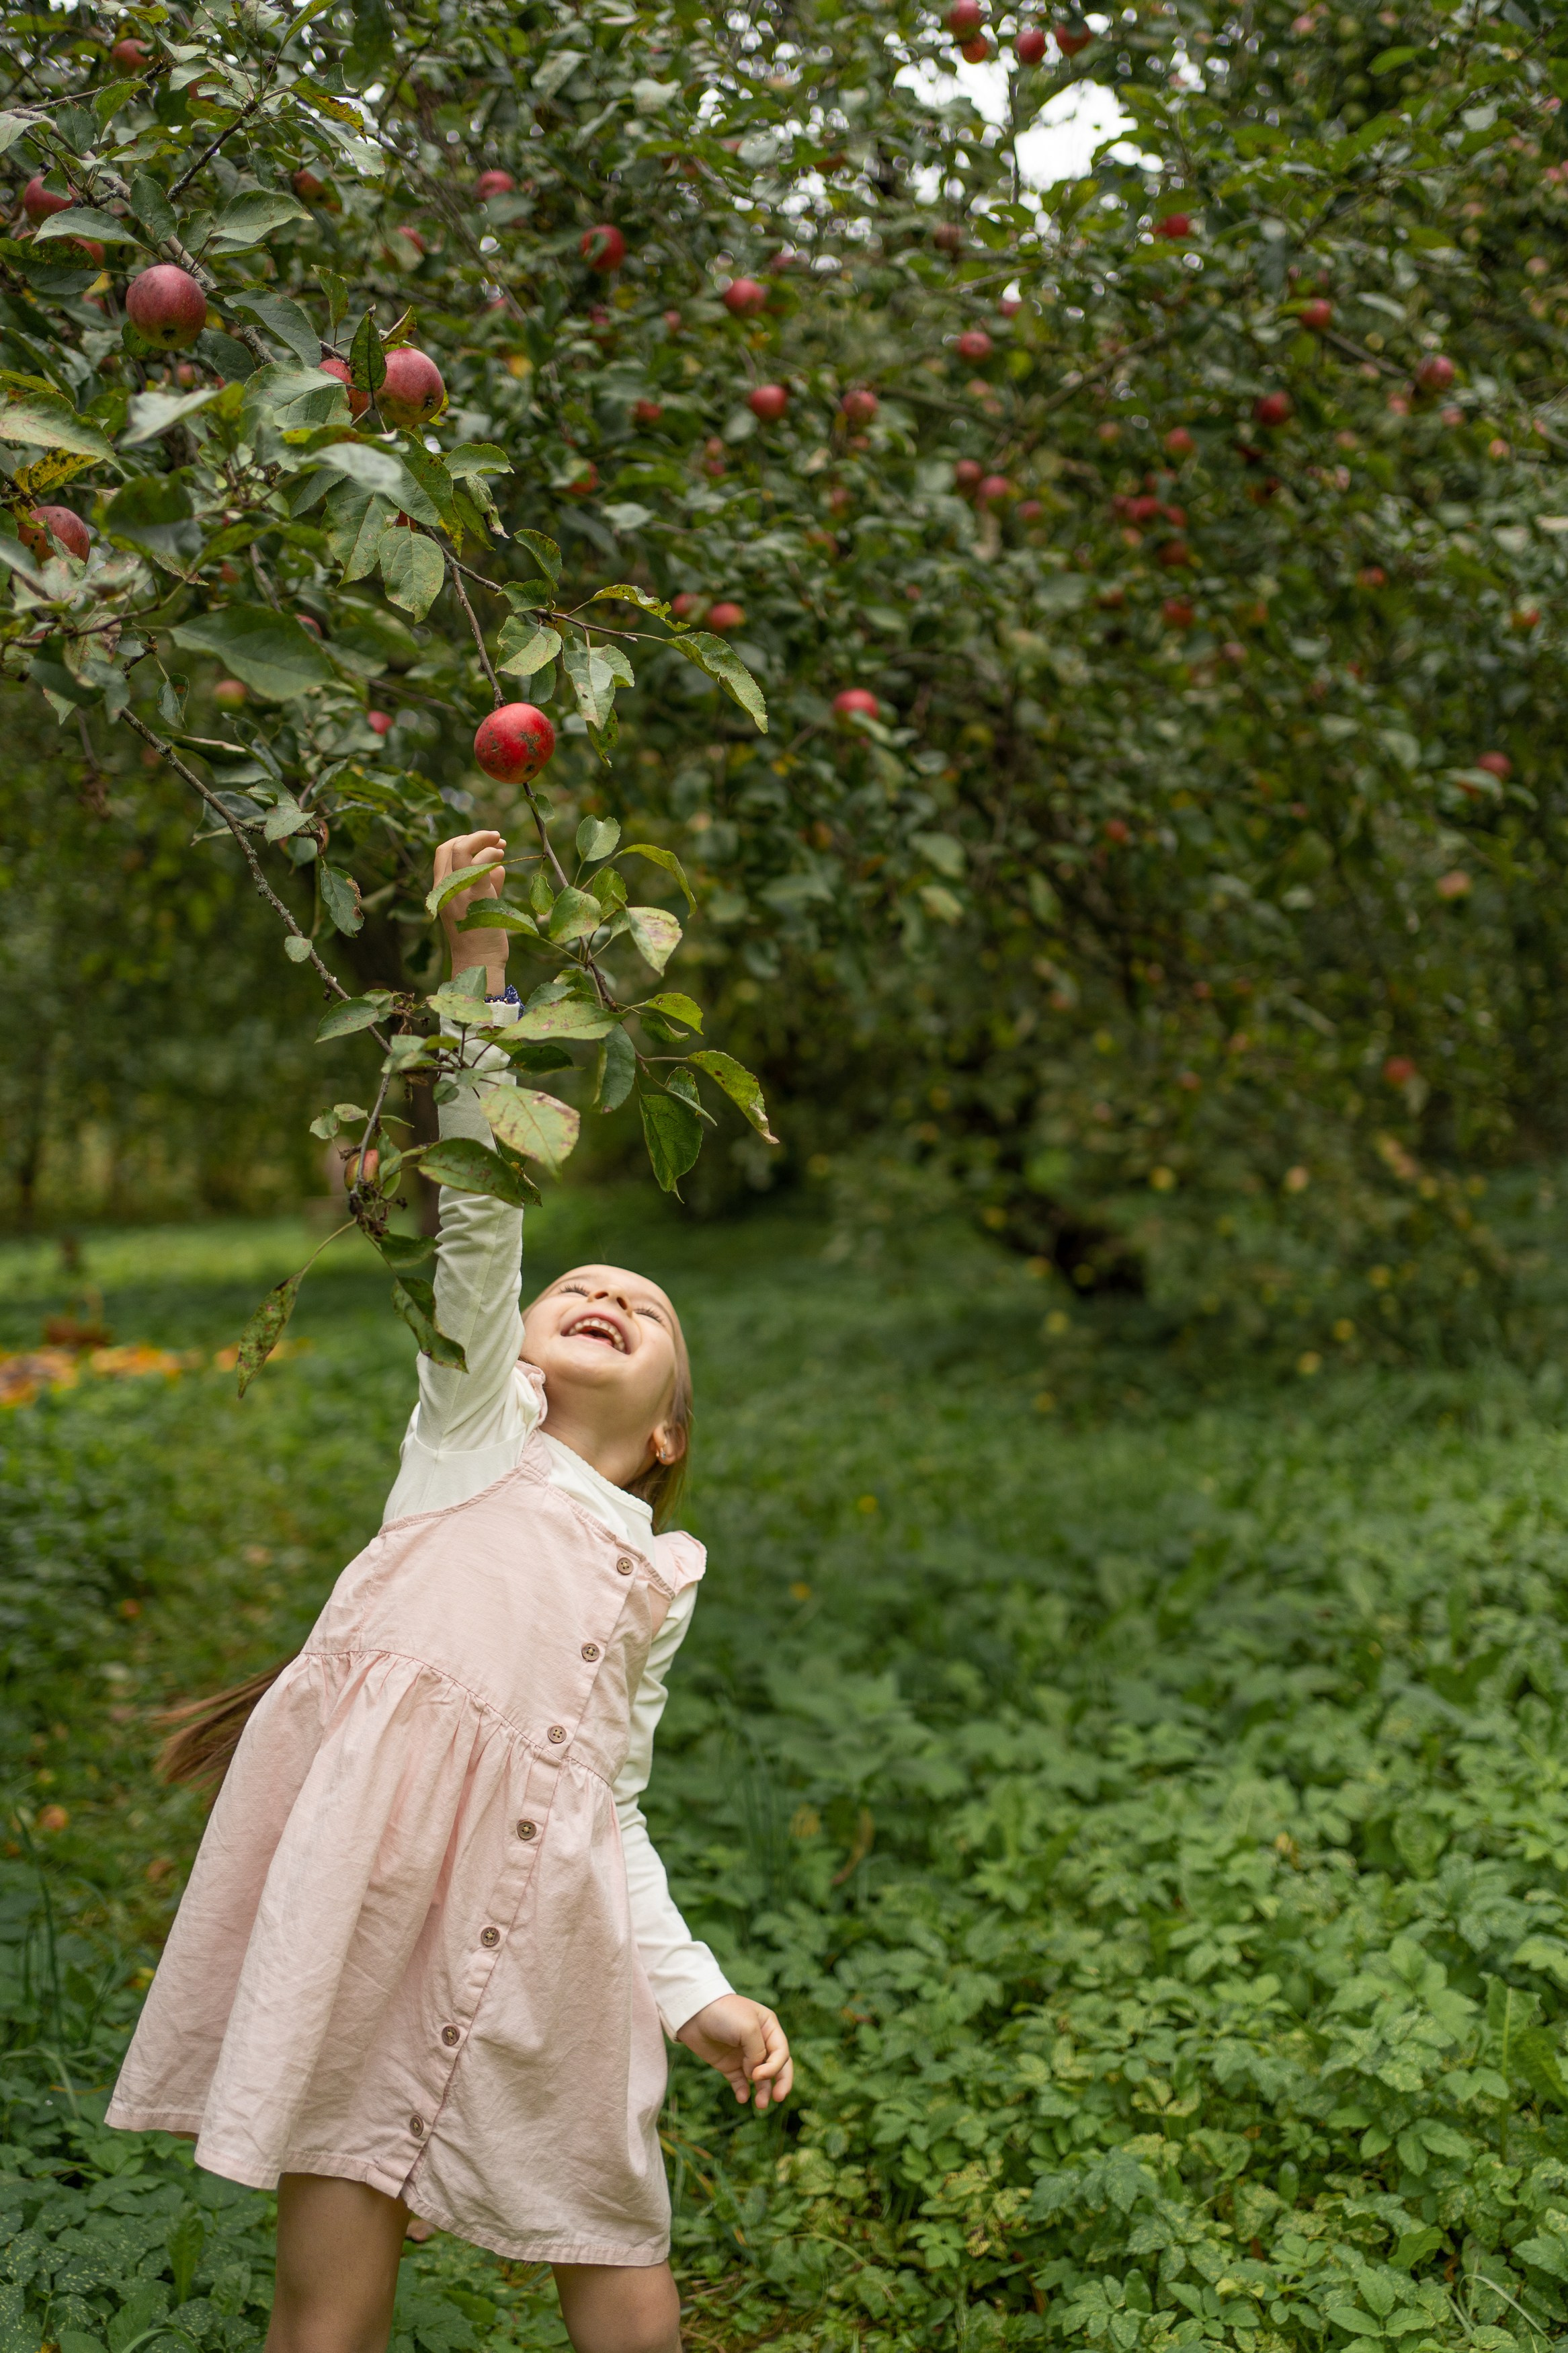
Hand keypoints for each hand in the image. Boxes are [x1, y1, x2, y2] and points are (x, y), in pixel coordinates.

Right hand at [434, 830, 506, 979]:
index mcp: (441, 889)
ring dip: (484, 841)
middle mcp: (445, 888)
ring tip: (501, 846)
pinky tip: (501, 857)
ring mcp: (458, 891)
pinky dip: (491, 854)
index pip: (443, 852)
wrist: (479, 961)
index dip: (463, 840)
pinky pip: (481, 864)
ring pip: (462, 849)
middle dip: (475, 836)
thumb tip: (499, 867)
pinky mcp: (475, 896)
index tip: (483, 842)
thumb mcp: (478, 905)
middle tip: (495, 837)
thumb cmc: (480, 936)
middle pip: (450, 846)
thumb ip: (485, 884)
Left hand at [675, 1995, 792, 2111]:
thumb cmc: (724, 2014)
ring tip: (760, 2105)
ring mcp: (744, 2055)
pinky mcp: (729, 2065)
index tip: (758, 2075)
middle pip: (778, 2067)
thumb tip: (756, 2075)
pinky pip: (740, 2082)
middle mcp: (760, 2042)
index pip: (781, 2053)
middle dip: (781, 2083)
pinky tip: (742, 2098)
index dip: (775, 2068)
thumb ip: (758, 2053)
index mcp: (769, 2028)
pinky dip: (743, 2091)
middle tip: (779, 2098)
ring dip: (763, 2092)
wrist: (693, 2013)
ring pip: (760, 2079)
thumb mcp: (748, 2028)